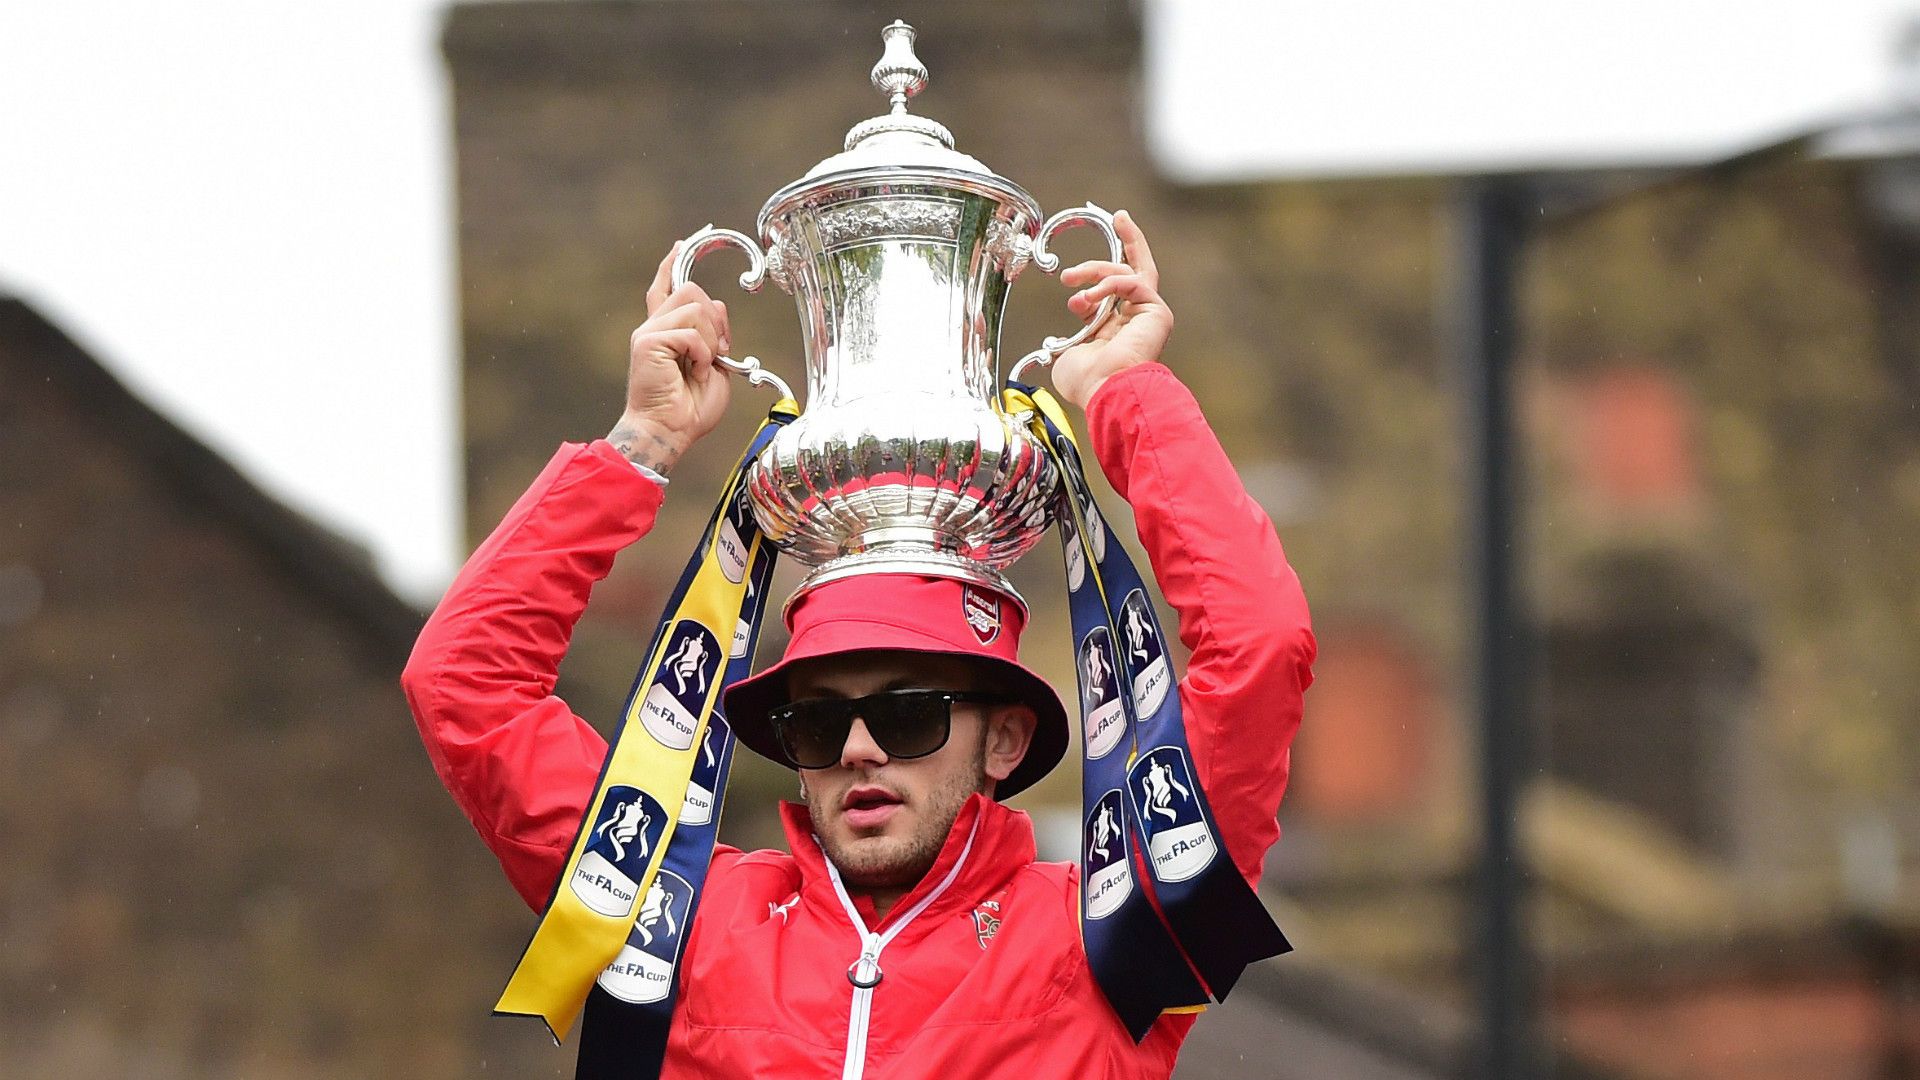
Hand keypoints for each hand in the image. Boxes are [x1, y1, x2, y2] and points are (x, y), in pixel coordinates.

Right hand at [607, 243, 735, 474]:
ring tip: (702, 366)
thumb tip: (716, 307)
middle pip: (692, 290)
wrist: (670, 432)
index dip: (675, 261)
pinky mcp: (647, 342)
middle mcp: (653, 326)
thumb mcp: (715, 365)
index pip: (666, 285)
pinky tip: (693, 373)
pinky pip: (690, 333)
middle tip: (719, 353)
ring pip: (696, 307)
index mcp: (667, 330)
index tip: (685, 241)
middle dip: (717, 320)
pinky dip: (702, 354)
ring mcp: (648, 332)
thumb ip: (714, 335)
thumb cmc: (690, 408)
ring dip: (712, 340)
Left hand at [1050, 210, 1170, 407]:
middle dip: (1130, 239)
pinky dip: (1107, 283)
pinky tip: (1088, 298)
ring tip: (1070, 279)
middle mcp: (1138, 319)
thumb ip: (1076, 328)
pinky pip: (1132, 281)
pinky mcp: (1157, 311)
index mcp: (1119, 330)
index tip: (1074, 276)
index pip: (1113, 293)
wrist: (1107, 389)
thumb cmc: (1088, 382)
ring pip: (1127, 272)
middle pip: (1138, 269)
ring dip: (1094, 270)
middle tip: (1117, 216)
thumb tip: (1075, 306)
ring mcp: (1150, 314)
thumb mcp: (1070, 350)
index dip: (1096, 277)